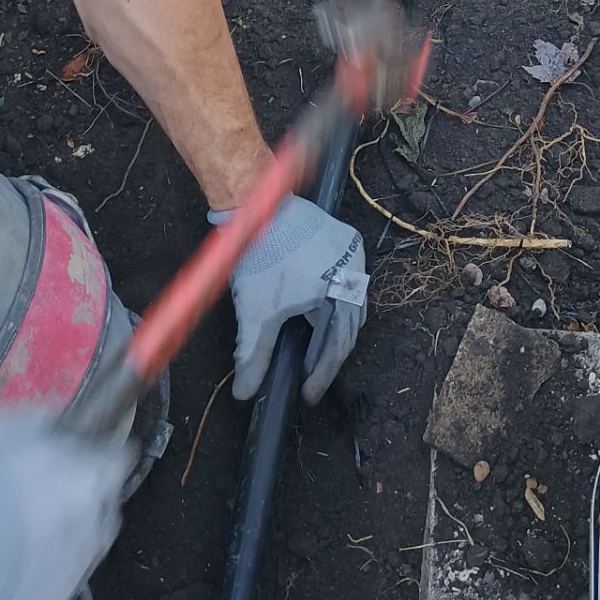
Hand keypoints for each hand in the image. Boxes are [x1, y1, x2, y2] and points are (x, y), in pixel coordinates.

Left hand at [211, 195, 367, 405]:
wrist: (258, 206)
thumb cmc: (260, 256)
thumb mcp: (256, 312)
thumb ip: (254, 355)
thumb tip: (244, 393)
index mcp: (341, 291)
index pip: (337, 345)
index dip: (322, 374)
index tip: (308, 393)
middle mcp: (356, 272)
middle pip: (348, 326)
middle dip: (328, 354)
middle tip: (309, 376)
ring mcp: (354, 252)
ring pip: (349, 303)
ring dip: (331, 328)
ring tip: (310, 348)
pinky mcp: (346, 239)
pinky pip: (347, 279)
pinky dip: (333, 301)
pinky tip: (314, 312)